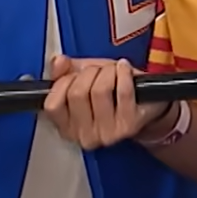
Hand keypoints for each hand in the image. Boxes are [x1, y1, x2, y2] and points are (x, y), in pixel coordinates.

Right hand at [41, 55, 172, 149]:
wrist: (144, 106)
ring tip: (113, 71)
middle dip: (88, 72)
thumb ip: (64, 71)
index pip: (53, 105)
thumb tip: (58, 61)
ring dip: (107, 71)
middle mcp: (85, 136)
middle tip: (97, 70)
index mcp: (67, 128)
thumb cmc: (111, 93)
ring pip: (100, 90)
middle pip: (77, 93)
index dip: (63, 82)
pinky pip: (123, 91)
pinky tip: (124, 68)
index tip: (74, 74)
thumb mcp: (83, 79)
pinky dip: (124, 73)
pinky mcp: (130, 125)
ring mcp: (108, 134)